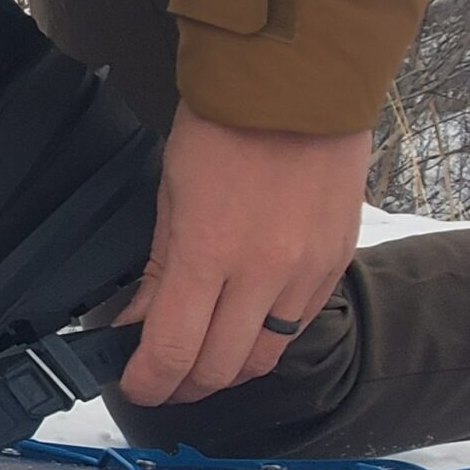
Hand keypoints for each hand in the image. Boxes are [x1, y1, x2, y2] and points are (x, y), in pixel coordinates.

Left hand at [117, 101, 371, 407]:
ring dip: (227, 370)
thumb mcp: (171, 192)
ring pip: (264, 358)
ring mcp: (305, 272)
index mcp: (208, 251)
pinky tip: (247, 328)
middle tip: (163, 380)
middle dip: (182, 386)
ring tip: (203, 362)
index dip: (147, 382)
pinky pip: (299, 327)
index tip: (134, 382)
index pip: (173, 351)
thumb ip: (158, 268)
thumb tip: (138, 321)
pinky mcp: (335, 265)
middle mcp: (262, 273)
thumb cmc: (228, 124)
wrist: (300, 84)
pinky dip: (268, 339)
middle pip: (220, 369)